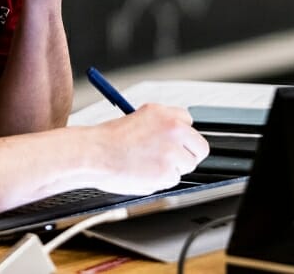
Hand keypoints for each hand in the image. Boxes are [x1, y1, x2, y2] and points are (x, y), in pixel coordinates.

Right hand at [90, 103, 208, 195]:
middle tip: (173, 159)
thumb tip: (177, 139)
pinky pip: (172, 181)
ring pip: (185, 166)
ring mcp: (172, 152)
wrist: (94, 153)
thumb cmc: (109, 139)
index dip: (180, 134)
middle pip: (199, 147)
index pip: (189, 122)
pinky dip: (159, 181)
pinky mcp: (167, 172)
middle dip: (188, 154)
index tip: (174, 141)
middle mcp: (173, 129)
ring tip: (146, 165)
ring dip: (171, 169)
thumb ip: (161, 127)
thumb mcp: (139, 119)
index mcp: (165, 113)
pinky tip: (141, 172)